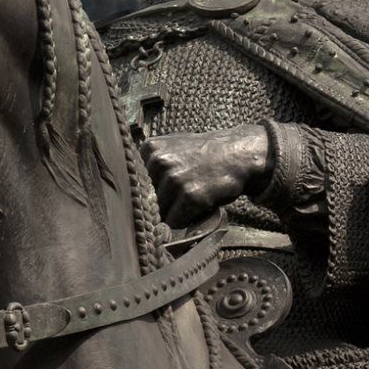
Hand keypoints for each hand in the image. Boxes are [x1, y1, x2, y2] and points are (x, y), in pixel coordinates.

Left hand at [141, 126, 272, 227]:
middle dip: (162, 203)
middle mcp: (159, 161)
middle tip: (184, 193)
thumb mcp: (172, 147)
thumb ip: (151, 164)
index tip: (165, 188)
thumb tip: (131, 196)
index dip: (151, 191)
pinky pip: (176, 222)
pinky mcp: (190, 196)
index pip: (136, 184)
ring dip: (176, 212)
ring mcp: (175, 179)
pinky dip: (187, 220)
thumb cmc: (203, 155)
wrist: (237, 154)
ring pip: (160, 213)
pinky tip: (200, 204)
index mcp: (150, 148)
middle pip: (147, 200)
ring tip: (193, 196)